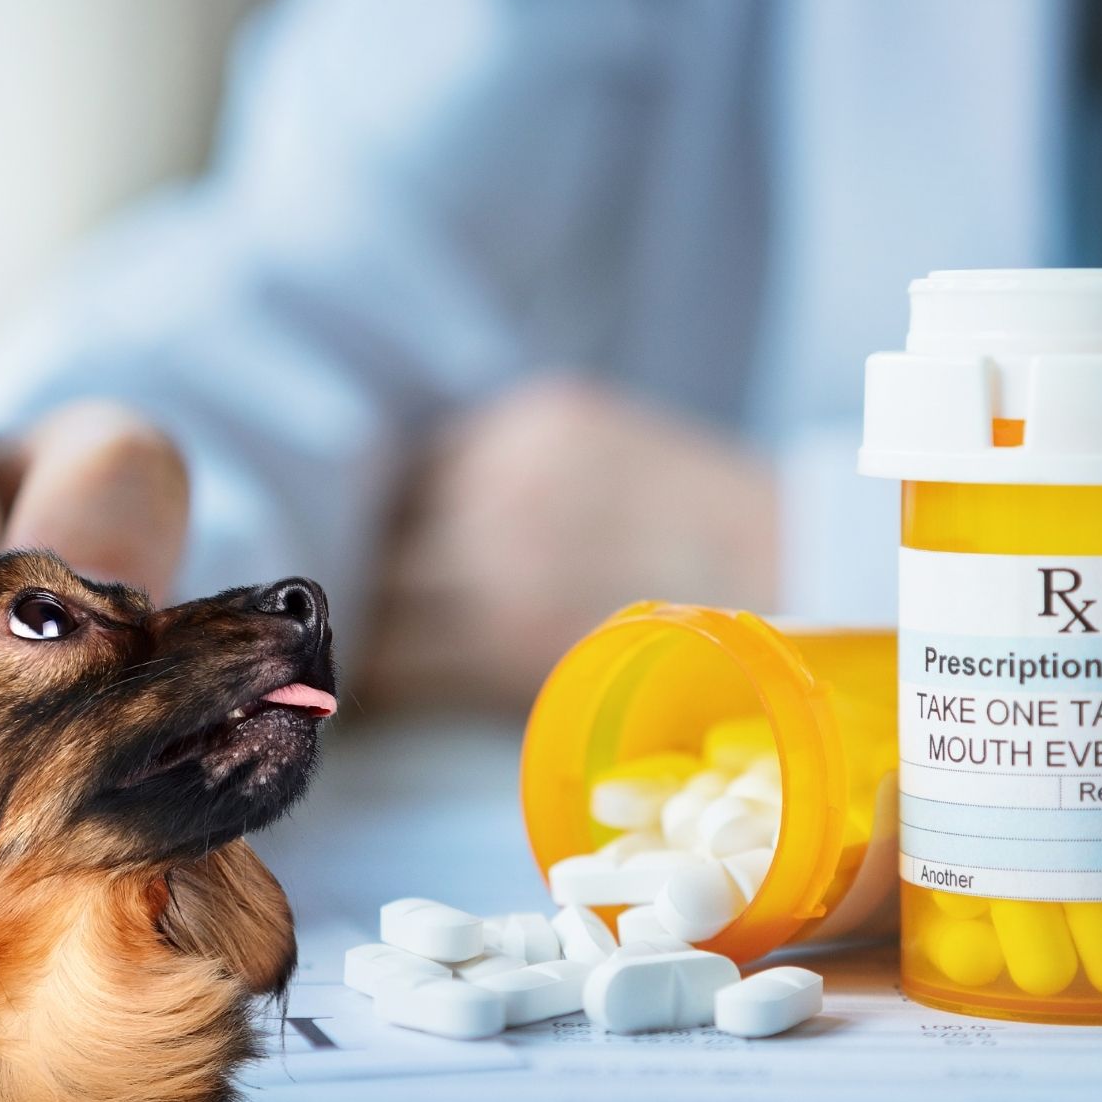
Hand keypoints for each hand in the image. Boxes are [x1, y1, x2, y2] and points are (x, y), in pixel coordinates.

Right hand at [361, 377, 778, 710]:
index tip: (323, 668)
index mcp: (501, 631)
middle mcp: (496, 538)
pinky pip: (444, 441)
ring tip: (368, 546)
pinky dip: (425, 472)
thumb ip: (461, 673)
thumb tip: (371, 672)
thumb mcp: (552, 687)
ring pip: (385, 490)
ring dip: (372, 523)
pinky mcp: (542, 413)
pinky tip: (427, 493)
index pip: (368, 646)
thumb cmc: (671, 655)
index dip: (340, 662)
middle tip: (334, 608)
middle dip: (348, 593)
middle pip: (363, 564)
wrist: (778, 561)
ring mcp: (517, 463)